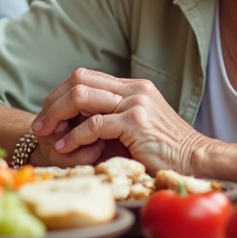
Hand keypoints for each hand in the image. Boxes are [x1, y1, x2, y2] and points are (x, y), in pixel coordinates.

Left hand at [30, 68, 205, 173]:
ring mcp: (135, 102)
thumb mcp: (135, 128)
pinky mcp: (136, 122)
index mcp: (132, 87)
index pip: (86, 76)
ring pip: (81, 96)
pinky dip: (75, 136)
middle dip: (53, 101)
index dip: (60, 93)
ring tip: (46, 133)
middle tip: (40, 123)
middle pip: (79, 79)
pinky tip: (66, 147)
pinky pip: (94, 124)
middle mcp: (133, 89)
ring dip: (58, 115)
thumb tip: (71, 124)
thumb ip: (109, 120)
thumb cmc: (164, 152)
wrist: (197, 160)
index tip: (47, 114)